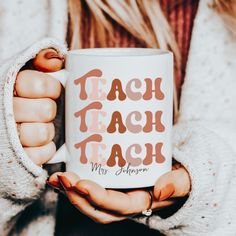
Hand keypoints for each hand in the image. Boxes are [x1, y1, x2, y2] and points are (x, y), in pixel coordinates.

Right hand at [14, 49, 63, 165]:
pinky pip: (39, 155)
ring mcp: (9, 136)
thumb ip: (42, 61)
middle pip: (45, 110)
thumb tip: (55, 60)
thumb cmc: (27, 97)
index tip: (54, 91)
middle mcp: (5, 110)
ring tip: (42, 126)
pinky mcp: (17, 157)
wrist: (12, 123)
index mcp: (9, 86)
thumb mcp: (31, 72)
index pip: (36, 84)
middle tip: (46, 111)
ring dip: (48, 131)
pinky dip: (45, 149)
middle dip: (50, 110)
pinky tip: (40, 143)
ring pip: (41, 133)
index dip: (52, 88)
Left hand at [48, 163, 190, 223]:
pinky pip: (90, 189)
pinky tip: (62, 175)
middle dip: (76, 197)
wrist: (174, 172)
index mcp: (141, 202)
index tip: (81, 184)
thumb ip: (178, 183)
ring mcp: (116, 194)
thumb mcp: (184, 179)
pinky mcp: (111, 184)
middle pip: (97, 209)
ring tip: (56, 178)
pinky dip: (74, 184)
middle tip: (62, 178)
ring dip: (70, 191)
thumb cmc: (178, 175)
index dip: (98, 198)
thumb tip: (161, 190)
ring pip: (90, 202)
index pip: (117, 206)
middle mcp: (125, 203)